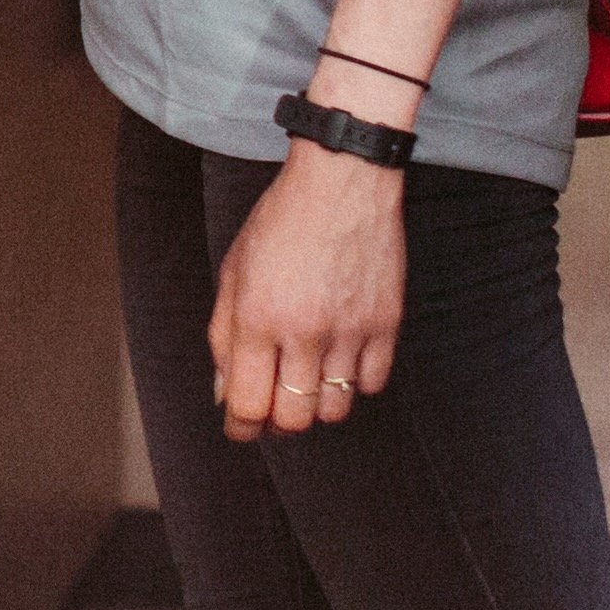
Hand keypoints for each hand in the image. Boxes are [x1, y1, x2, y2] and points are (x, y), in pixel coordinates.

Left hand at [207, 148, 404, 440]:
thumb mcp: (234, 271)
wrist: (342, 181)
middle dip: (277, 425)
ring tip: (307, 382)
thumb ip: (223, 336)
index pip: (247, 406)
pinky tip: (341, 359)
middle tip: (273, 410)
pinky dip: (354, 383)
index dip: (240, 428)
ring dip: (317, 406)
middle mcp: (303, 330)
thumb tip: (224, 394)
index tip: (240, 428)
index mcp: (257, 316)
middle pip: (293, 419)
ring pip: (335, 410)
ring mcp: (349, 329)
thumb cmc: (281, 221)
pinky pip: (372, 384)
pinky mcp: (386, 324)